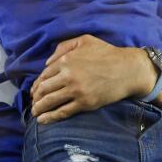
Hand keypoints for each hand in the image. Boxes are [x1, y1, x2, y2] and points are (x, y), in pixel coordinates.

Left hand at [30, 35, 151, 123]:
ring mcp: (76, 90)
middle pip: (44, 89)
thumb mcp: (84, 40)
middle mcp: (68, 76)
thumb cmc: (107, 53)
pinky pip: (64, 111)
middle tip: (33, 103)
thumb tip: (47, 62)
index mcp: (66, 61)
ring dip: (39, 108)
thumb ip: (63, 47)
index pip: (44, 75)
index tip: (34, 92)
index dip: (36, 85)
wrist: (128, 69)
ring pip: (51, 101)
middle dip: (36, 98)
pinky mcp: (85, 103)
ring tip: (35, 113)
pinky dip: (51, 117)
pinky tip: (43, 120)